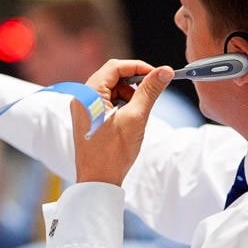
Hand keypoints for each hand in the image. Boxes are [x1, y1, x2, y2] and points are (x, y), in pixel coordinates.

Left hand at [71, 59, 173, 185]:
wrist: (97, 181)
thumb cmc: (113, 153)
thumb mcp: (136, 117)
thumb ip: (150, 91)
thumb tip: (165, 71)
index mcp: (88, 94)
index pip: (115, 66)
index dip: (138, 67)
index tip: (157, 75)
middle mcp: (82, 97)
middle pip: (112, 76)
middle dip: (134, 82)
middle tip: (151, 93)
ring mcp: (84, 108)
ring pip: (111, 89)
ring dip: (129, 95)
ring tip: (139, 113)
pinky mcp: (88, 118)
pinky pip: (107, 102)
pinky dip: (122, 105)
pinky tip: (130, 119)